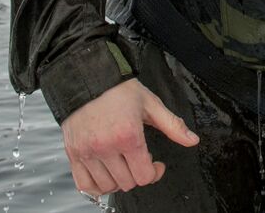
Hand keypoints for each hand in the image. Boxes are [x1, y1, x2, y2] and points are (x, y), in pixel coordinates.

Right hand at [59, 78, 198, 195]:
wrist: (87, 78)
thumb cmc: (118, 90)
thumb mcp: (150, 104)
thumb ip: (172, 125)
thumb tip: (192, 140)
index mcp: (127, 135)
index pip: (144, 175)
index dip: (155, 173)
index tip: (156, 163)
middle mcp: (105, 147)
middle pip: (127, 183)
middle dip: (138, 173)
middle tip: (139, 158)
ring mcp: (86, 152)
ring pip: (108, 186)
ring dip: (120, 180)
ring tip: (123, 163)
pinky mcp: (73, 154)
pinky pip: (85, 185)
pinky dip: (97, 186)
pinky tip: (106, 174)